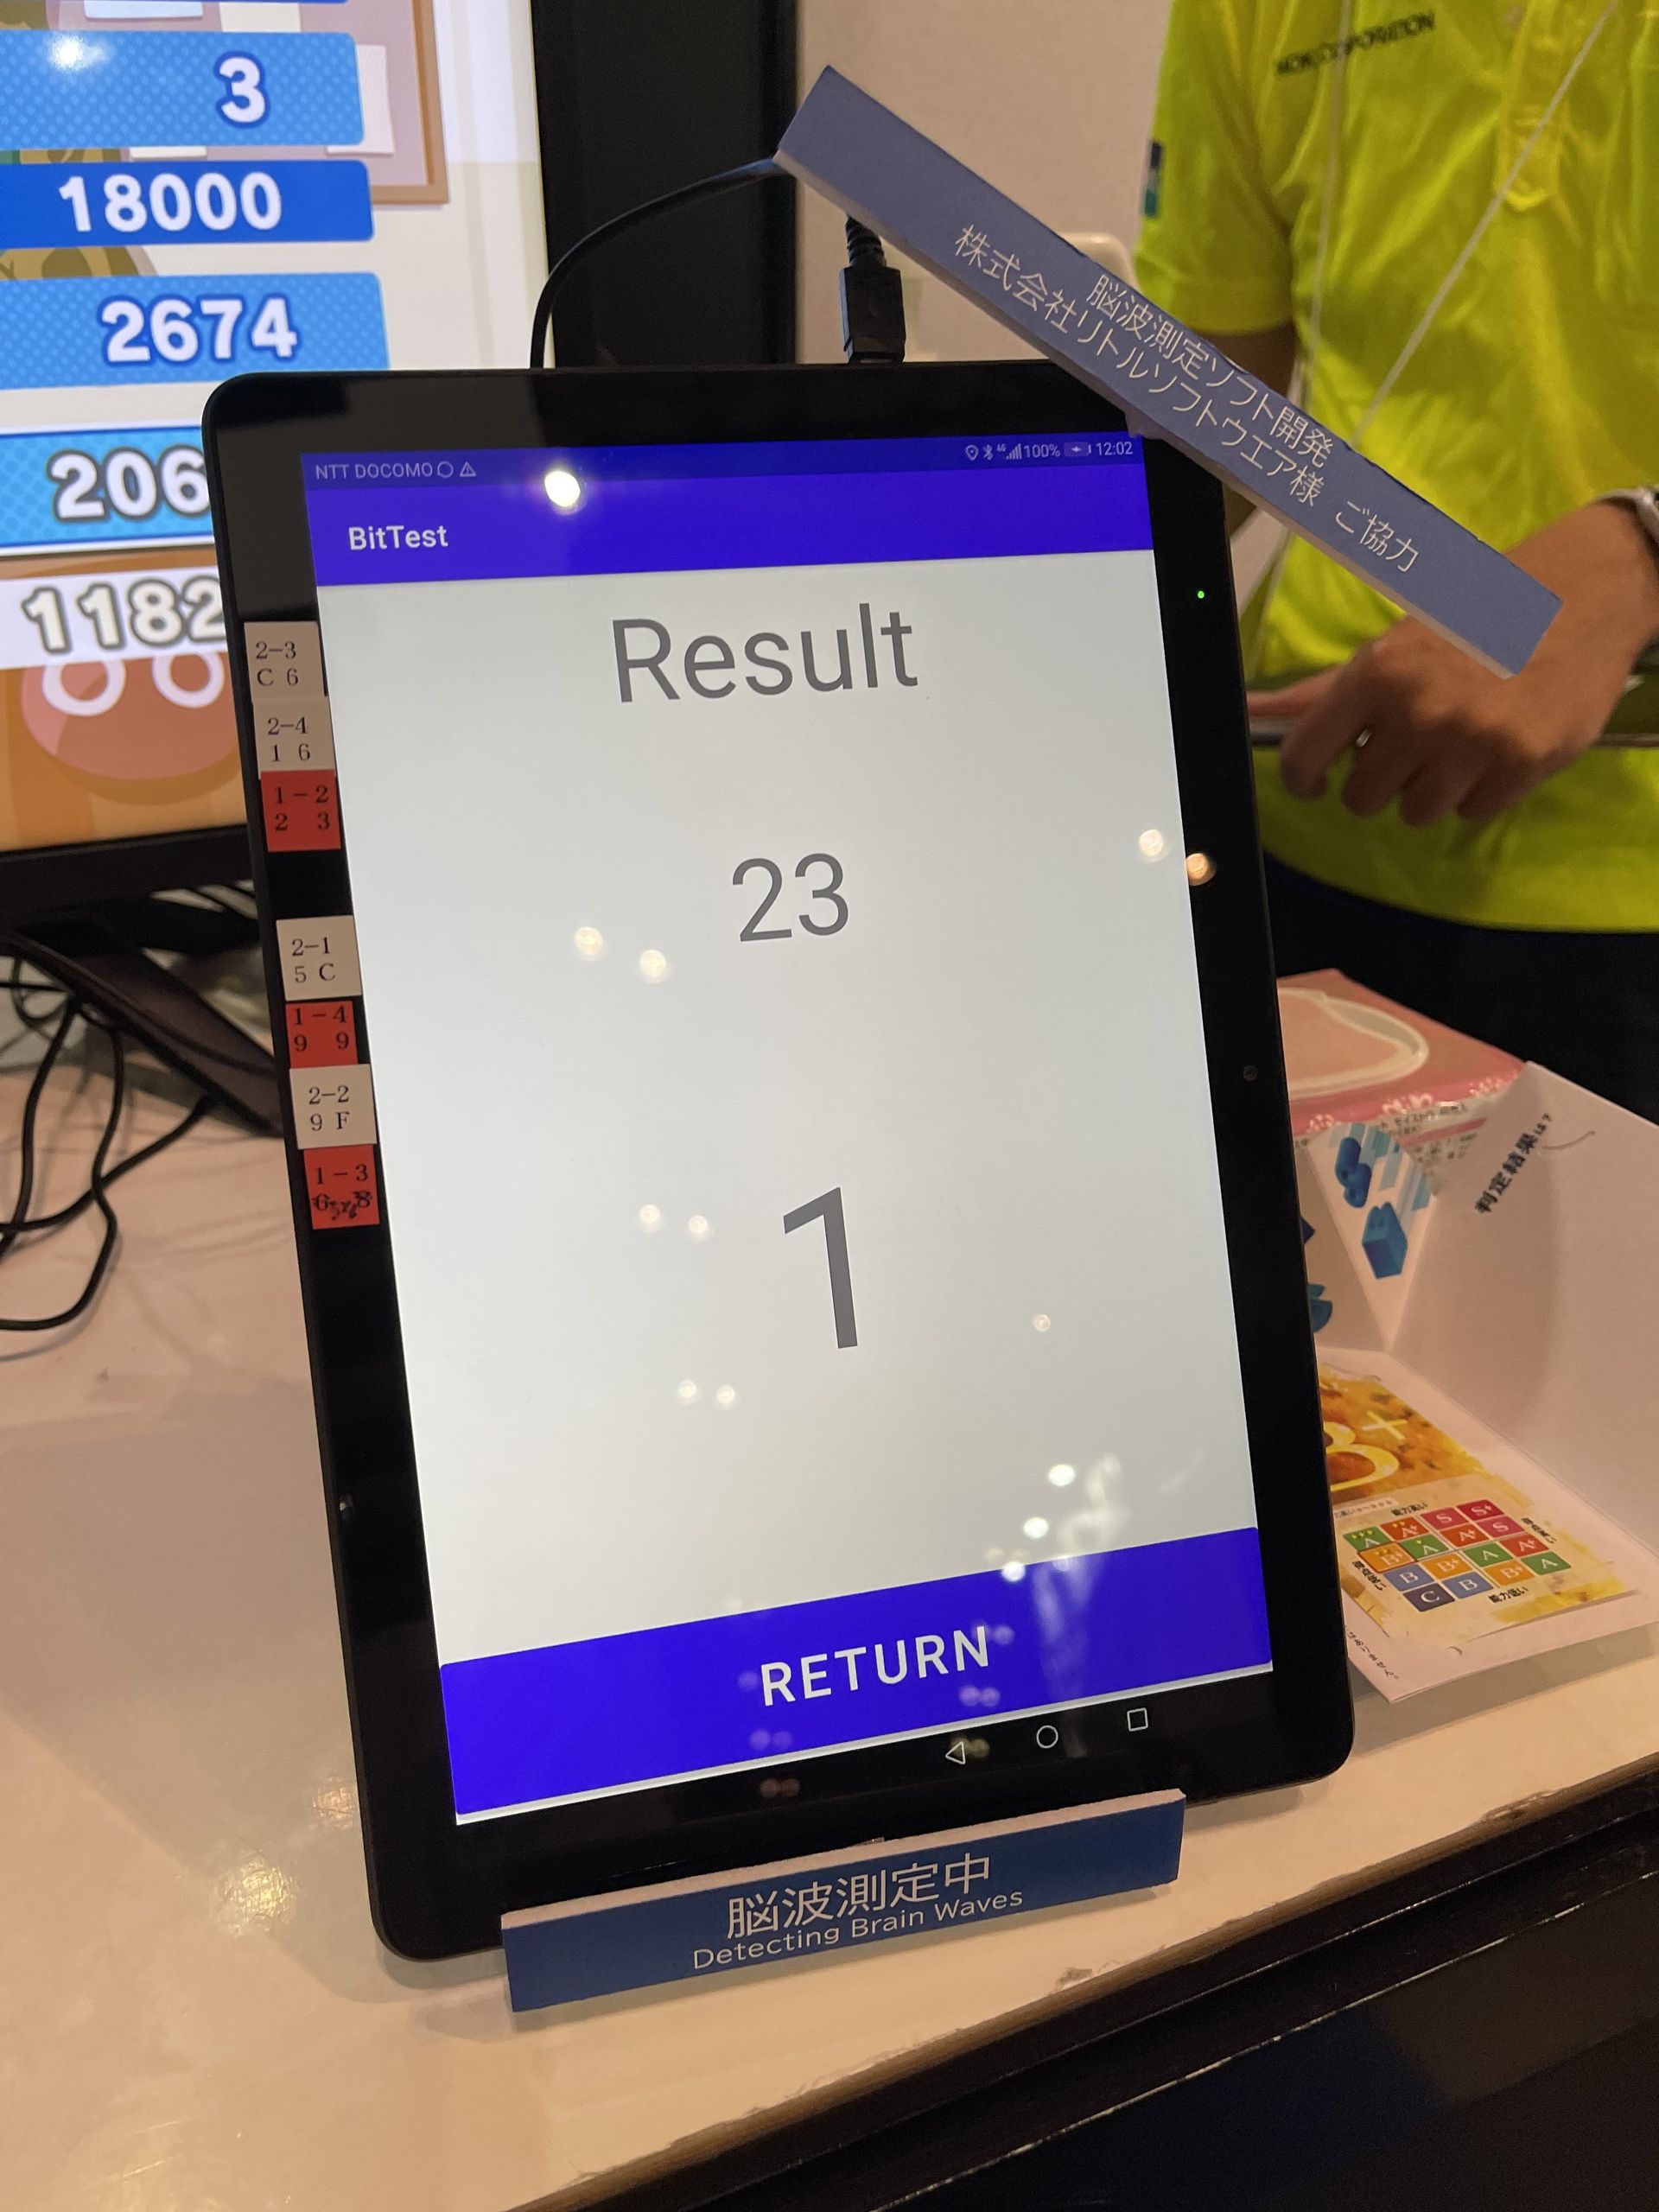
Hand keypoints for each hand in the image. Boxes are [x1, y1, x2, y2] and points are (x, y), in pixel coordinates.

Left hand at [1247, 502, 1658, 826]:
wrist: (1583, 597)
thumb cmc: (1475, 618)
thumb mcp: (1393, 645)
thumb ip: (1321, 693)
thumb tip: (1247, 711)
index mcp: (1379, 673)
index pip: (1305, 757)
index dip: (1305, 777)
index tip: (1317, 778)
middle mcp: (1421, 710)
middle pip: (1363, 797)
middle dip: (1381, 776)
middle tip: (1412, 740)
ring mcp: (1473, 741)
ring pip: (1416, 811)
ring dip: (1429, 787)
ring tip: (1457, 739)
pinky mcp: (1521, 764)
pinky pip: (1470, 813)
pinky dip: (1477, 790)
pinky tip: (1493, 745)